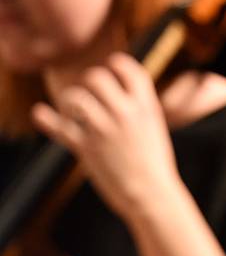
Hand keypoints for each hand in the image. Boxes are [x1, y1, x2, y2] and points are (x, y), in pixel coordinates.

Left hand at [32, 52, 179, 217]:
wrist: (151, 192)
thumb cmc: (154, 162)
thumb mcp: (154, 126)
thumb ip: (139, 107)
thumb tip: (121, 91)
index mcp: (147, 106)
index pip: (129, 69)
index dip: (118, 63)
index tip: (111, 67)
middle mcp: (125, 113)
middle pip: (97, 77)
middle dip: (90, 81)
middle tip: (90, 92)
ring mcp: (104, 129)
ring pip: (76, 97)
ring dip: (71, 99)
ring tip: (73, 108)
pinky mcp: (86, 148)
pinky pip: (60, 127)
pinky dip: (46, 119)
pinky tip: (40, 112)